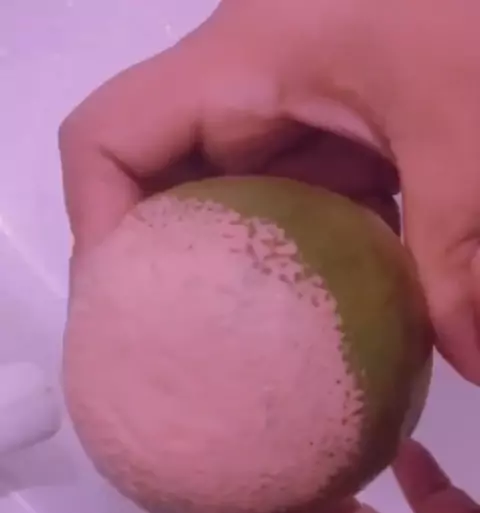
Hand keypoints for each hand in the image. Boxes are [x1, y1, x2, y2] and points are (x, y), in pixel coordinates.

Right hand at [59, 0, 479, 383]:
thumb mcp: (464, 143)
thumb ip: (454, 262)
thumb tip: (469, 365)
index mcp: (242, 66)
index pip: (108, 139)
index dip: (97, 228)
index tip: (130, 314)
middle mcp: (246, 84)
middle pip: (159, 181)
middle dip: (170, 270)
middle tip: (187, 349)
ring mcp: (289, 102)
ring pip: (224, 196)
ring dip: (237, 268)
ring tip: (244, 344)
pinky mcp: (332, 121)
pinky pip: (287, 193)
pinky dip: (298, 247)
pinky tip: (323, 301)